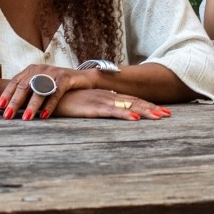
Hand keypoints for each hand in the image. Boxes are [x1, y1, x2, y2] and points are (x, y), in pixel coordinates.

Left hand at [0, 64, 99, 119]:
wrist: (82, 78)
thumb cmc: (58, 85)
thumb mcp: (41, 84)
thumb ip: (29, 92)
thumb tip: (10, 108)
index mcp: (31, 70)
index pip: (15, 82)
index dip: (6, 94)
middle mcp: (40, 69)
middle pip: (24, 86)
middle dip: (15, 102)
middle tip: (7, 116)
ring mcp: (53, 72)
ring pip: (39, 89)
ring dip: (32, 105)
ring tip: (26, 118)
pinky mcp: (65, 77)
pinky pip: (56, 92)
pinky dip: (50, 105)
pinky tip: (44, 115)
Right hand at [54, 88, 171, 120]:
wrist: (45, 95)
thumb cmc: (63, 102)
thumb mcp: (82, 106)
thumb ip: (94, 109)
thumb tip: (105, 114)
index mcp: (105, 97)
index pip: (130, 101)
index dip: (147, 106)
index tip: (161, 112)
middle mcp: (106, 97)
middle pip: (134, 102)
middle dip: (152, 109)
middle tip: (168, 115)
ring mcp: (100, 101)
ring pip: (127, 106)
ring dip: (145, 111)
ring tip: (160, 117)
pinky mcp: (91, 108)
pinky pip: (111, 112)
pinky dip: (124, 114)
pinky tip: (135, 118)